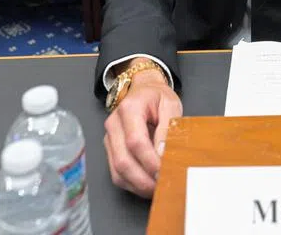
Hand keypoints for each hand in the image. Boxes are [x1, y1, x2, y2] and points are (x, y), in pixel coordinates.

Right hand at [104, 69, 182, 197]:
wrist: (144, 91)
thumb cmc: (157, 97)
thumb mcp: (170, 105)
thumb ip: (168, 128)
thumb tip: (163, 155)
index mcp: (129, 109)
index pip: (135, 141)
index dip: (149, 161)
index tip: (164, 171)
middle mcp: (114, 124)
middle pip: (122, 160)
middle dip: (143, 179)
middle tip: (161, 186)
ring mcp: (109, 137)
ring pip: (117, 170)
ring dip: (137, 185)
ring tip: (156, 189)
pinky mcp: (110, 149)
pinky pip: (116, 172)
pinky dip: (131, 183)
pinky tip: (146, 185)